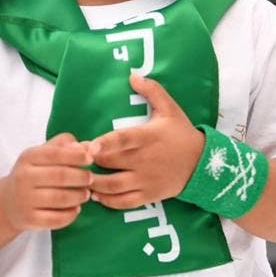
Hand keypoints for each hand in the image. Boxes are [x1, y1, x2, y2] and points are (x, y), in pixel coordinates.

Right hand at [0, 133, 95, 231]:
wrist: (7, 203)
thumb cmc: (33, 174)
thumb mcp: (42, 154)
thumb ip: (64, 145)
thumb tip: (86, 147)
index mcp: (28, 157)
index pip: (55, 153)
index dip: (76, 156)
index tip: (90, 159)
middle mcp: (23, 177)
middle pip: (60, 176)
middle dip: (81, 177)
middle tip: (91, 178)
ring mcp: (24, 200)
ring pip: (60, 198)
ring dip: (79, 196)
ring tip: (86, 193)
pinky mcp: (29, 219)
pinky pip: (56, 219)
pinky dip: (71, 214)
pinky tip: (76, 209)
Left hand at [88, 73, 204, 209]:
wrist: (202, 164)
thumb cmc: (181, 134)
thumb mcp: (170, 109)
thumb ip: (152, 91)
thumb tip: (132, 75)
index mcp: (148, 137)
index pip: (123, 140)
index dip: (105, 144)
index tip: (89, 146)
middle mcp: (145, 160)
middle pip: (110, 162)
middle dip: (89, 161)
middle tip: (73, 158)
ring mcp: (146, 180)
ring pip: (113, 186)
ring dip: (94, 184)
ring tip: (80, 178)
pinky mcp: (148, 196)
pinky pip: (124, 202)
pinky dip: (107, 201)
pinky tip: (96, 195)